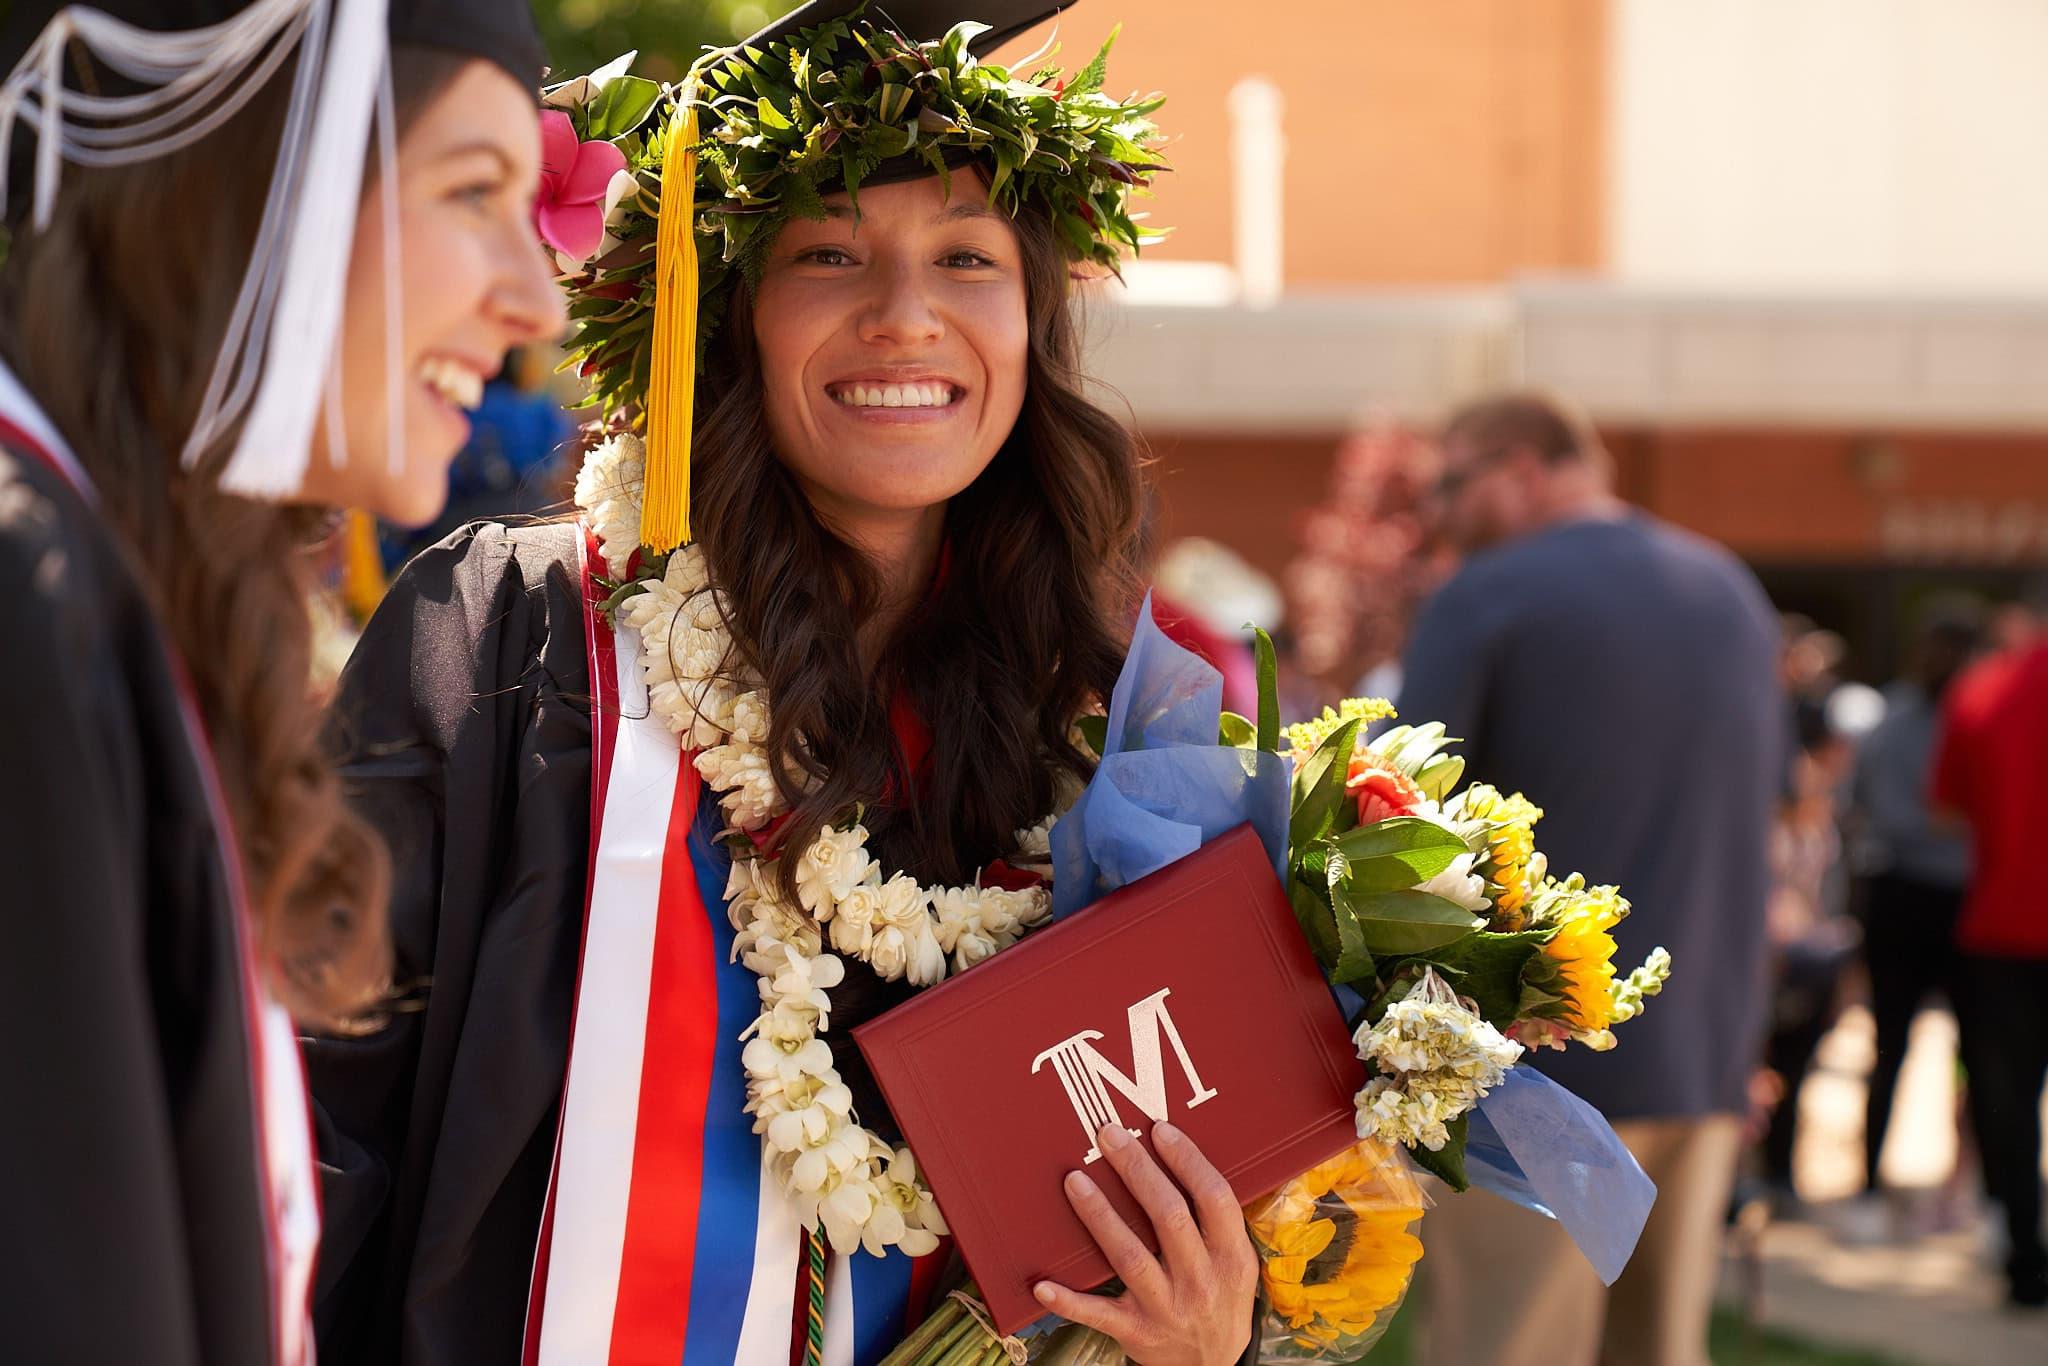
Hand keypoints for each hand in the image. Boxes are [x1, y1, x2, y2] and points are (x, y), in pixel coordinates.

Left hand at [1033, 1121, 1256, 1364]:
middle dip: (1137, 1171)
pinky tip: (1042, 1284)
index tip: (1159, 1130)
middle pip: (1169, 1217)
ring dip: (1100, 1216)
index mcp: (1232, 1258)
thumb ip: (1215, 1219)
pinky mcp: (1136, 1332)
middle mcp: (1201, 1282)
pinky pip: (1098, 1314)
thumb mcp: (1236, 1262)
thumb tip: (1178, 1153)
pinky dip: (1069, 1302)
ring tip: (1074, 1180)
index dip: (1188, 1162)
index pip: (1214, 1199)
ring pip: (1130, 1256)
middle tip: (1108, 1135)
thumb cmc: (1219, 1296)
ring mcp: (1167, 1309)